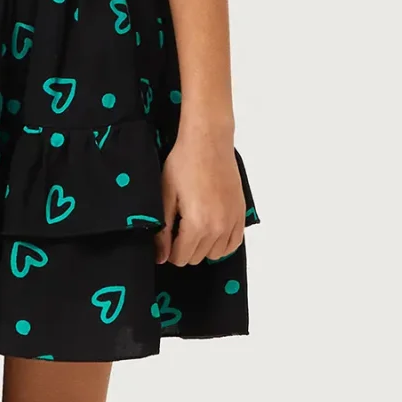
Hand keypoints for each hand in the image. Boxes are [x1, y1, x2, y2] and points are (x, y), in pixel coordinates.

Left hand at [155, 125, 245, 267]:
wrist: (208, 143)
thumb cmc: (183, 164)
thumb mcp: (165, 197)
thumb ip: (163, 232)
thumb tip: (161, 258)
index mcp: (197, 224)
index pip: (180, 258)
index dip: (169, 250)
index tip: (167, 236)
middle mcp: (218, 227)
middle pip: (197, 258)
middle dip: (185, 247)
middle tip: (179, 225)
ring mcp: (232, 221)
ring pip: (215, 254)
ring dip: (203, 246)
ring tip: (195, 225)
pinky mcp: (240, 214)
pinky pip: (233, 244)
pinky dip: (222, 242)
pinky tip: (212, 229)